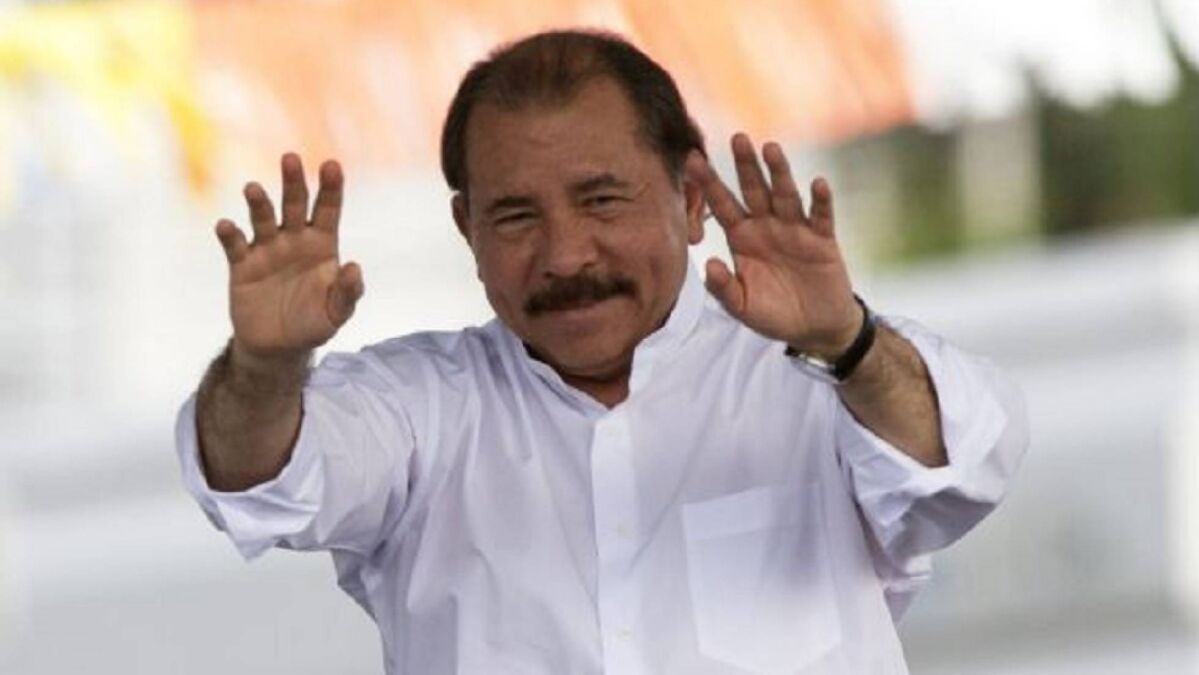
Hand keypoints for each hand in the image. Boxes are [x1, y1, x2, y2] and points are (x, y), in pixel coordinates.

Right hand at [214, 153, 363, 358]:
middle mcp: (294, 240)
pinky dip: (229, 234)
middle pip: (294, 204)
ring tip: (252, 188)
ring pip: (262, 218)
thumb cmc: (313, 323)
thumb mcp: (336, 313)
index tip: (332, 165)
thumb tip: (354, 267)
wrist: (278, 347)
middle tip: (290, 158)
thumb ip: (347, 292)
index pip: (328, 210)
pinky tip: (226, 226)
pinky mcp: (241, 266)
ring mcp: (266, 249)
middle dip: (293, 182)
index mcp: (322, 245)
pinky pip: (234, 246)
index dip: (331, 188)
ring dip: (258, 203)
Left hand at [686, 134, 860, 357]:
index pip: (722, 204)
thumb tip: (709, 263)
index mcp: (741, 237)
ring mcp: (795, 229)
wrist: (813, 327)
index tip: (693, 159)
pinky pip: (820, 216)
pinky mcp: (822, 239)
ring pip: (785, 195)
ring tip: (770, 149)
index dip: (708, 183)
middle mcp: (766, 226)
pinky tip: (817, 183)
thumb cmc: (773, 313)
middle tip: (736, 138)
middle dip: (744, 165)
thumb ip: (723, 288)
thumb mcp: (741, 306)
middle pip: (753, 189)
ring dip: (779, 172)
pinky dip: (820, 201)